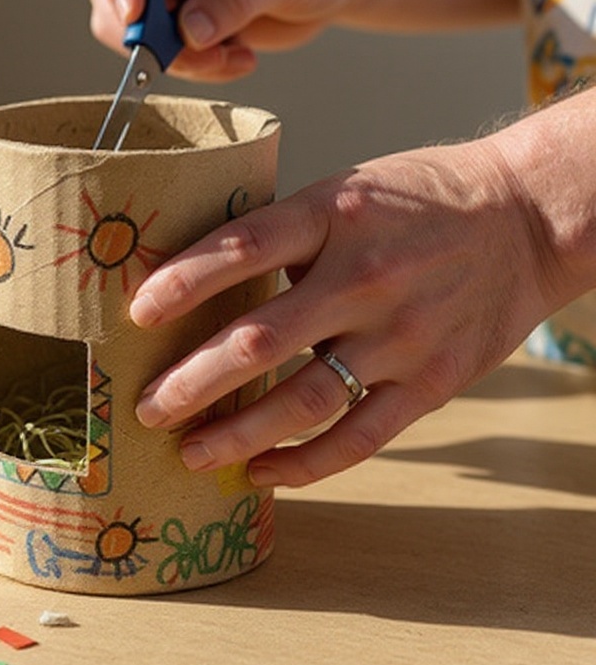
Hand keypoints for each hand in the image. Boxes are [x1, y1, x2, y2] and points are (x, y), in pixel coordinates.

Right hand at [83, 0, 368, 81]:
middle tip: (188, 56)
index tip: (136, 14)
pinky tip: (234, 57)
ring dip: (167, 53)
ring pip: (123, 20)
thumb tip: (189, 32)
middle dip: (143, 27)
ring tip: (226, 58)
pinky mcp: (174, 10)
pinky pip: (153, 46)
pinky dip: (186, 64)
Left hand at [128, 135, 560, 485]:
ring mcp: (401, 334)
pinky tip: (262, 473)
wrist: (527, 219)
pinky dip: (305, 464)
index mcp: (334, 214)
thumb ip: (287, 235)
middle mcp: (364, 276)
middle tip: (147, 409)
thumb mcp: (348, 191)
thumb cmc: (419, 200)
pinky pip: (360, 438)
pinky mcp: (433, 382)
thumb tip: (201, 280)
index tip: (137, 312)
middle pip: (259, 340)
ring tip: (190, 453)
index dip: (184, 281)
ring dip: (237, 435)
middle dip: (192, 382)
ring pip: (303, 401)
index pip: (243, 247)